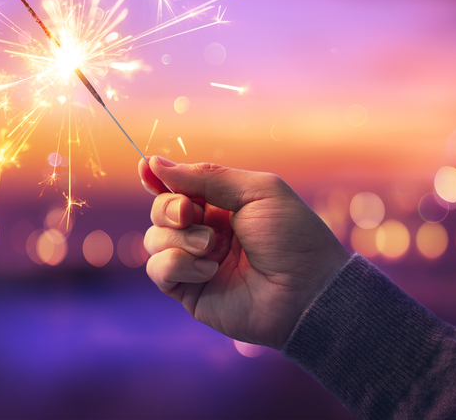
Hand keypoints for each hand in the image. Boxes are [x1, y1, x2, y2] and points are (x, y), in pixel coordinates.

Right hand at [140, 156, 347, 349]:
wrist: (308, 292)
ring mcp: (194, 263)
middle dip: (169, 208)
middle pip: (159, 211)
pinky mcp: (188, 291)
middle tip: (192, 213)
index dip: (157, 179)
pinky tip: (209, 270)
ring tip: (211, 247)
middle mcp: (203, 232)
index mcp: (220, 206)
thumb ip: (206, 176)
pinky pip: (158, 270)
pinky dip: (177, 265)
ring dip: (178, 238)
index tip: (146, 169)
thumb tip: (154, 163)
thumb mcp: (256, 191)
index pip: (177, 188)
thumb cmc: (293, 238)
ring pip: (153, 239)